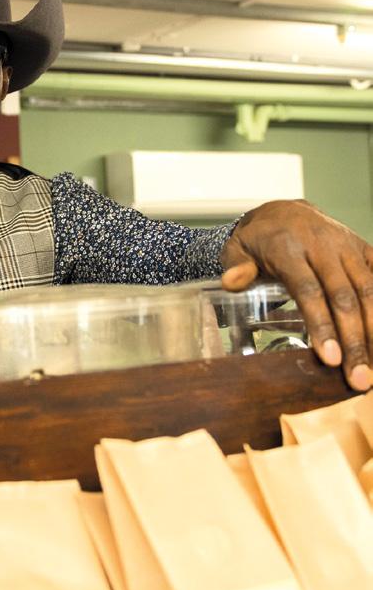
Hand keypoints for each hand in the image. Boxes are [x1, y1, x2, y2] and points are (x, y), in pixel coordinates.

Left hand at [221, 199, 372, 390]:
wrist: (283, 210)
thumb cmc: (258, 240)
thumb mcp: (237, 250)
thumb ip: (236, 266)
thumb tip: (231, 282)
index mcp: (288, 249)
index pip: (308, 290)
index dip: (321, 324)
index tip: (329, 357)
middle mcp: (323, 246)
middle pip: (344, 297)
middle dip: (355, 340)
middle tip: (359, 378)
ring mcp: (347, 247)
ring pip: (369, 291)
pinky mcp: (363, 249)